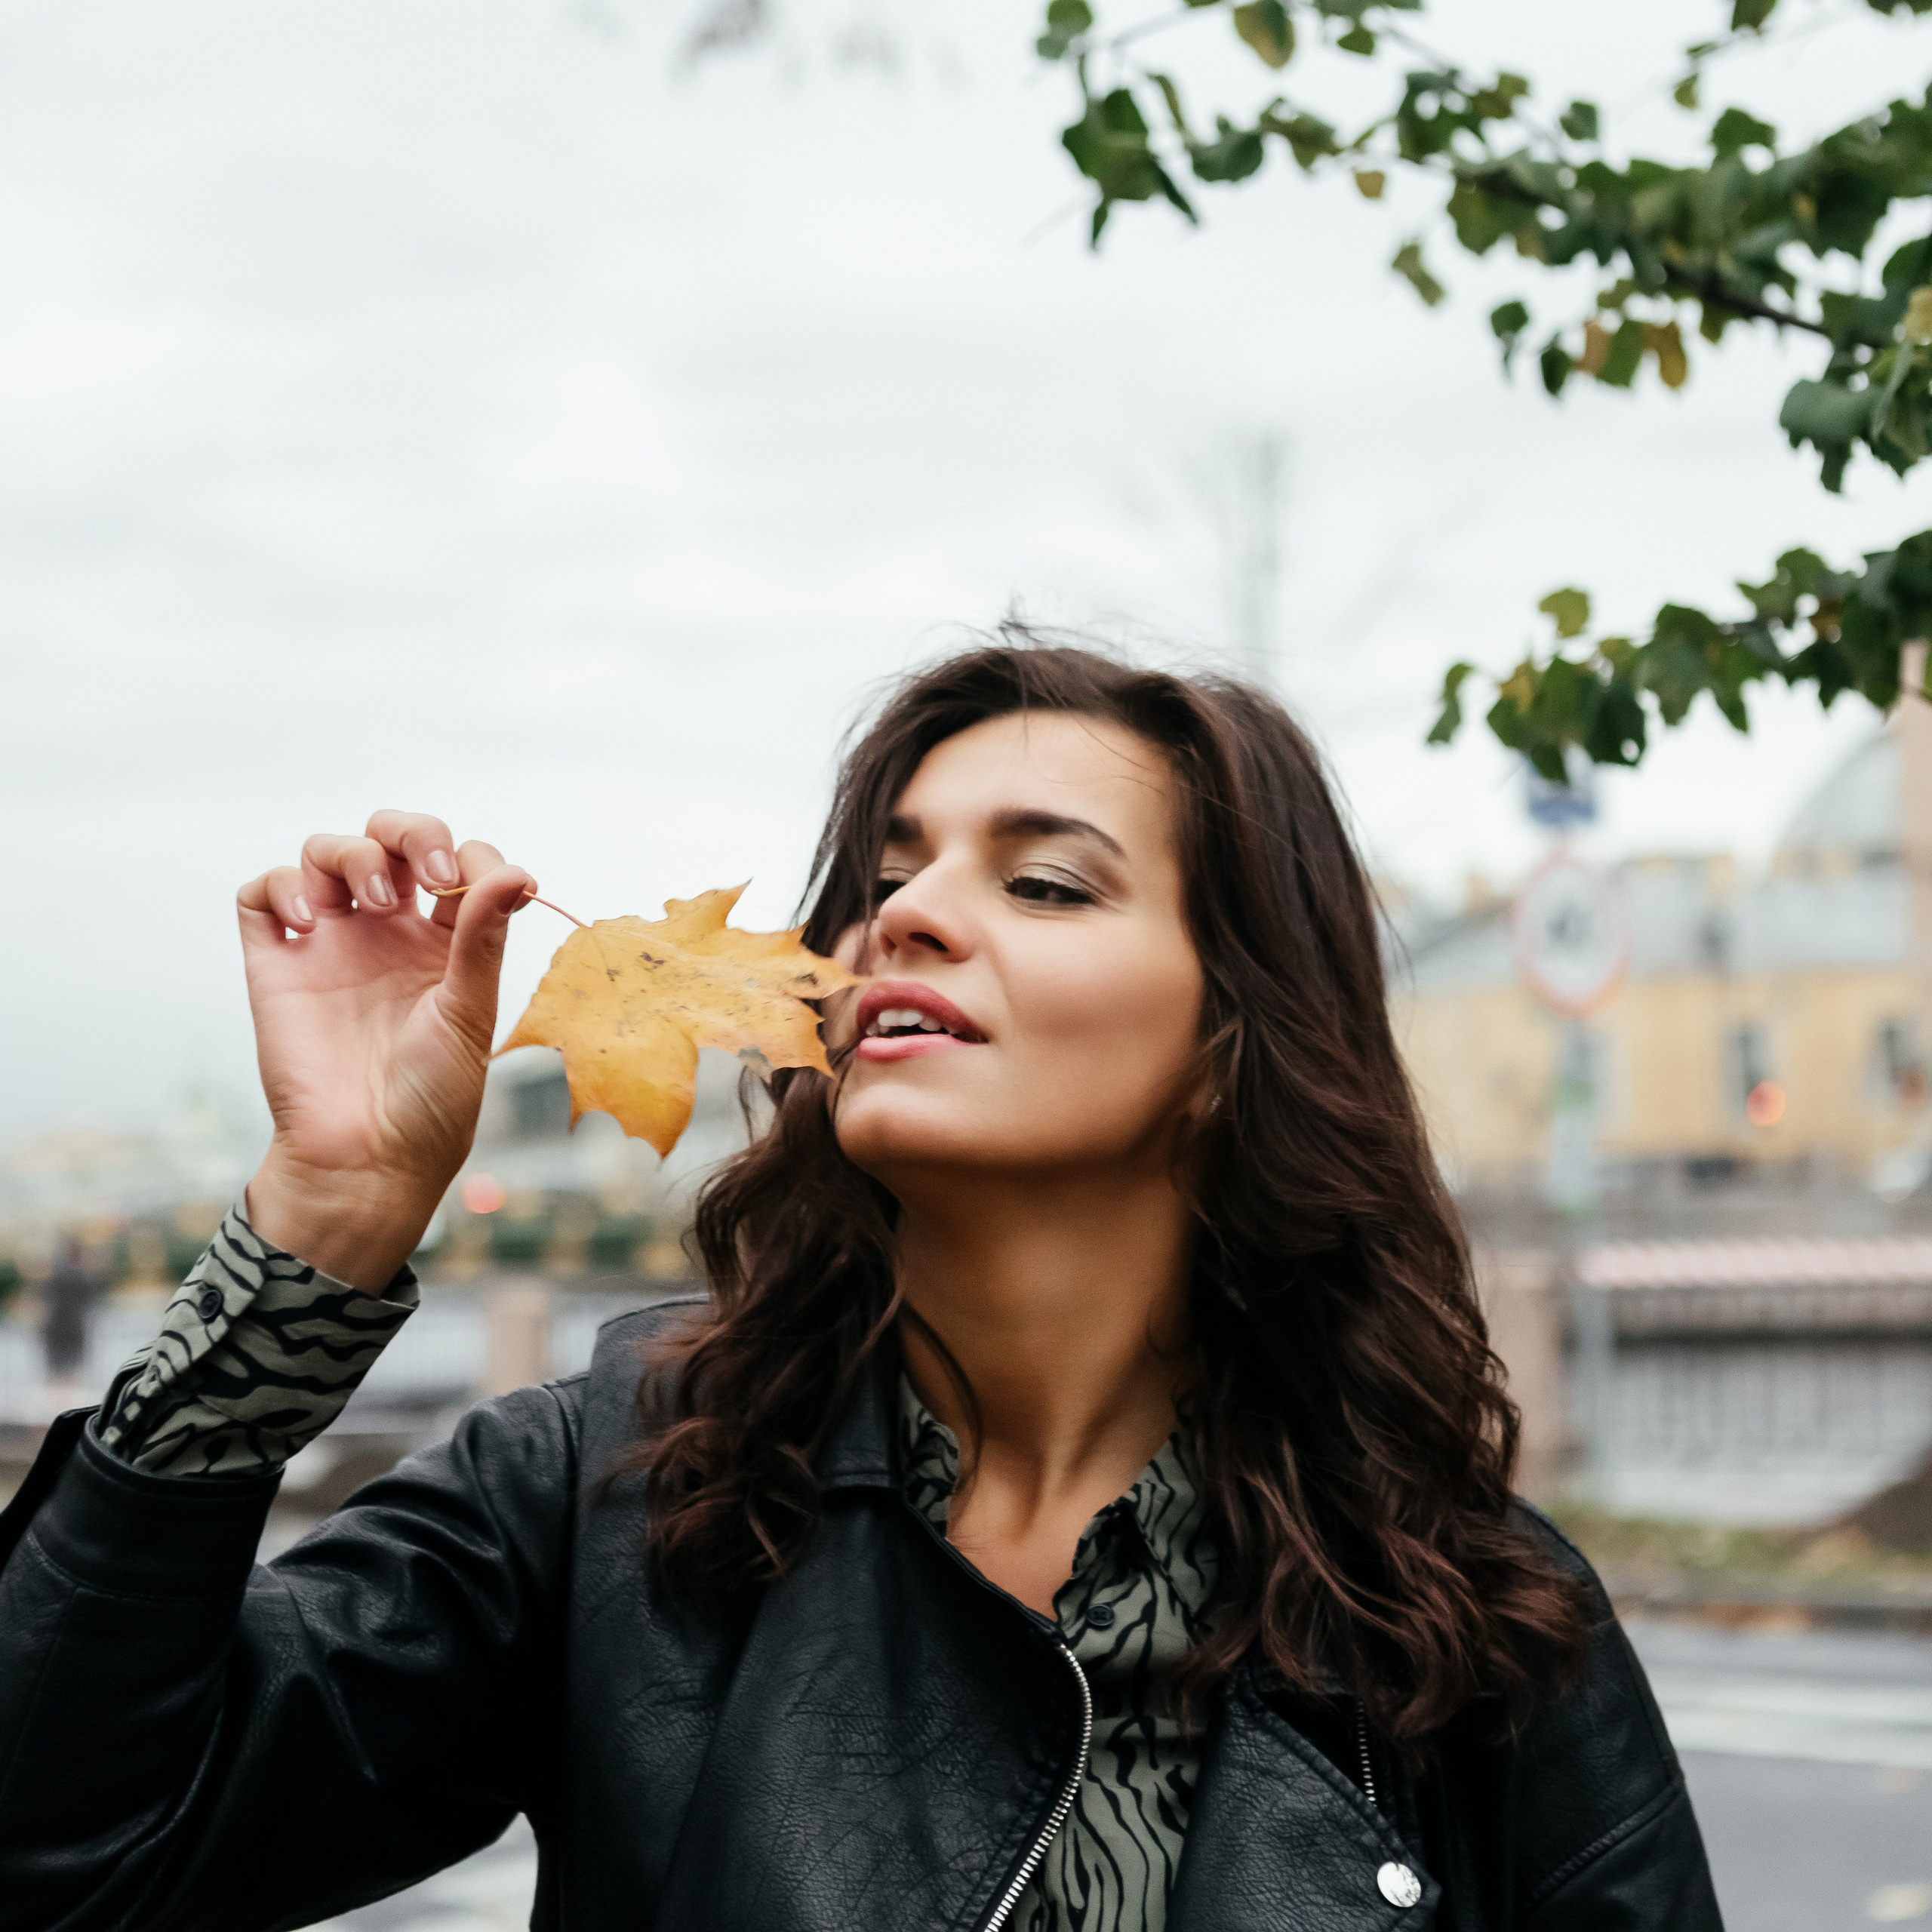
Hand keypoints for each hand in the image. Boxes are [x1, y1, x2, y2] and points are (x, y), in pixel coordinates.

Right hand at [236, 811, 535, 1290]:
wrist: (368, 1158)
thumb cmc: (431, 1098)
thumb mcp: (469, 1012)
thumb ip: (482, 938)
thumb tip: (516, 873)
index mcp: (444, 944)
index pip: (458, 863)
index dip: (473, 856)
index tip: (490, 885)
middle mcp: (387, 935)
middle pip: (389, 840)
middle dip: (410, 832)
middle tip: (429, 874)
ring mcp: (330, 945)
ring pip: (326, 854)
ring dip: (352, 854)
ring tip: (375, 903)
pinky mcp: (277, 964)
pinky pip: (261, 896)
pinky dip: (281, 888)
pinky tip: (311, 924)